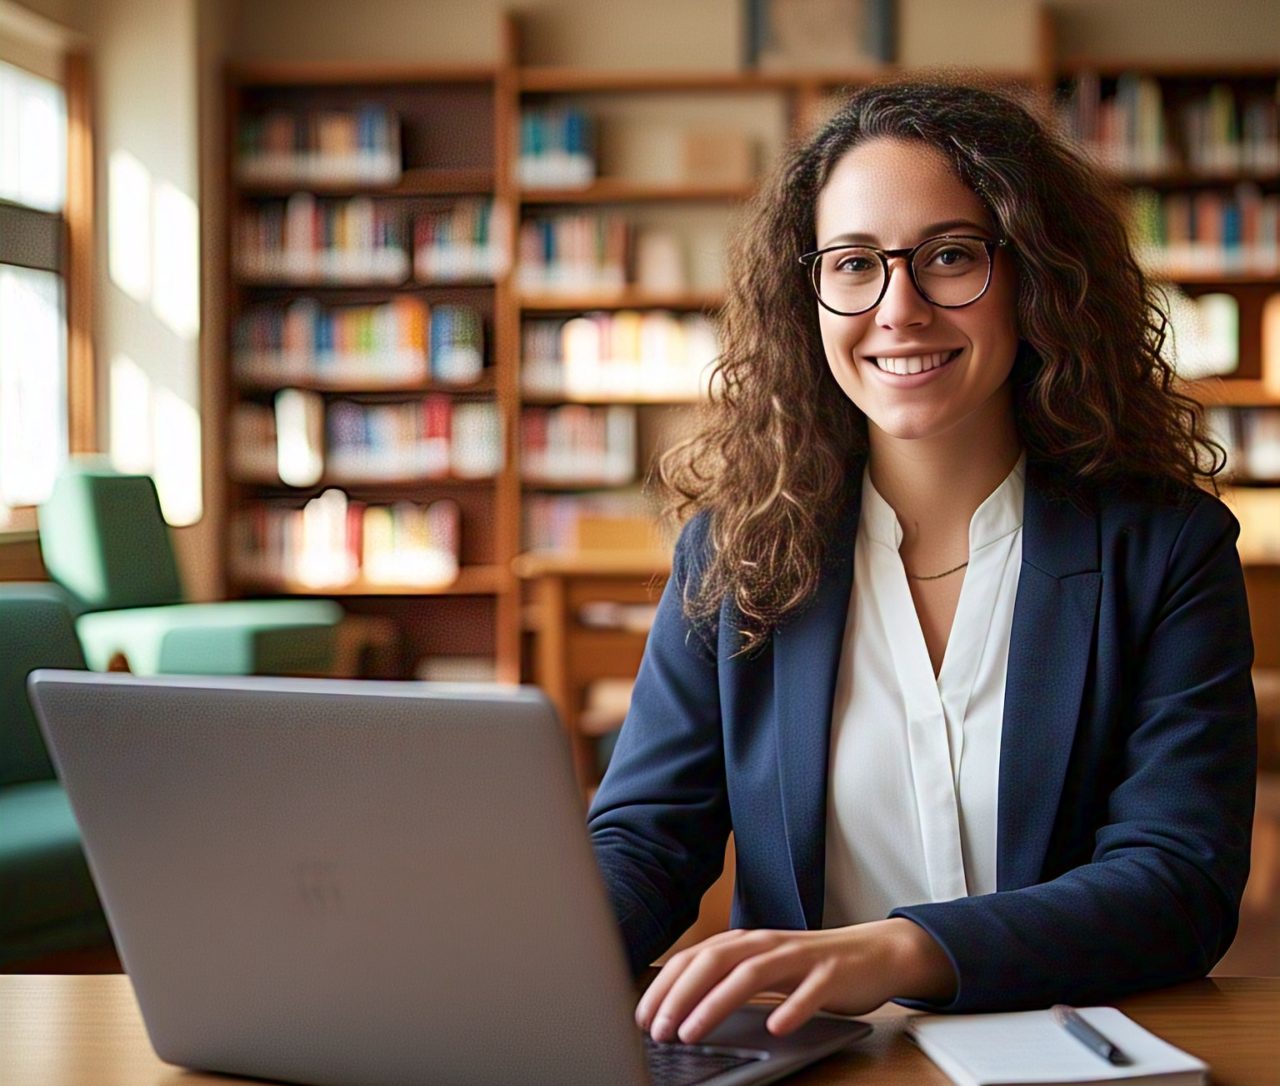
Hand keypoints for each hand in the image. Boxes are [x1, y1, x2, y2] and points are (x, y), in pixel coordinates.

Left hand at [635, 919, 954, 1043]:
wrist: (872, 952)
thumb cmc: (808, 967)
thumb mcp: (762, 969)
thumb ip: (726, 981)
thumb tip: (677, 1009)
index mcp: (746, 943)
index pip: (695, 958)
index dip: (665, 986)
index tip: (642, 1016)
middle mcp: (767, 944)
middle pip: (715, 961)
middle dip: (681, 995)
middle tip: (659, 1029)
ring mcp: (800, 957)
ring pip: (752, 974)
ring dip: (718, 1003)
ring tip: (693, 1031)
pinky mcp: (831, 974)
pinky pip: (810, 990)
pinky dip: (792, 1008)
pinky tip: (776, 1026)